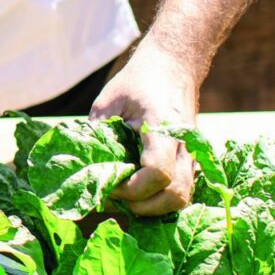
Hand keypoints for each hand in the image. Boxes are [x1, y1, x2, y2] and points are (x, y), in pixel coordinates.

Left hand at [90, 47, 199, 215]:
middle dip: (144, 207)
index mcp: (163, 128)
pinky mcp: (191, 160)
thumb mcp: (108, 102)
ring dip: (154, 208)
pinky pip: (183, 190)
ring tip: (126, 198)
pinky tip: (139, 192)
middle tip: (116, 198)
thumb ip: (97, 134)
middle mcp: (185, 146)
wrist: (172, 67)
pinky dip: (162, 200)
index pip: (157, 173)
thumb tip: (82, 169)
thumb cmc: (138, 82)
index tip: (110, 185)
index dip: (132, 189)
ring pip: (183, 198)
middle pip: (176, 196)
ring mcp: (192, 155)